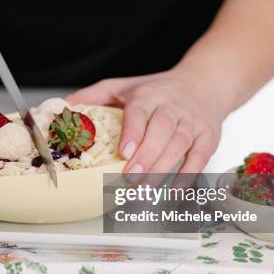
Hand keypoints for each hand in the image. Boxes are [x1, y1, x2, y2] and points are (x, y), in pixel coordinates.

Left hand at [66, 69, 231, 174]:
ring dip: (164, 168)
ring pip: (181, 144)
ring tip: (146, 188)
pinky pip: (201, 156)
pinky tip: (174, 190)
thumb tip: (64, 107)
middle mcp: (173, 107)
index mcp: (149, 95)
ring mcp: (193, 122)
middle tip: (130, 178)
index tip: (124, 152)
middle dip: (147, 156)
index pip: (141, 111)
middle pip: (162, 130)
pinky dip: (189, 174)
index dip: (133, 131)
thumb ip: (95, 95)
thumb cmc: (157, 90)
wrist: (204, 83)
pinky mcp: (209, 136)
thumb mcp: (125, 86)